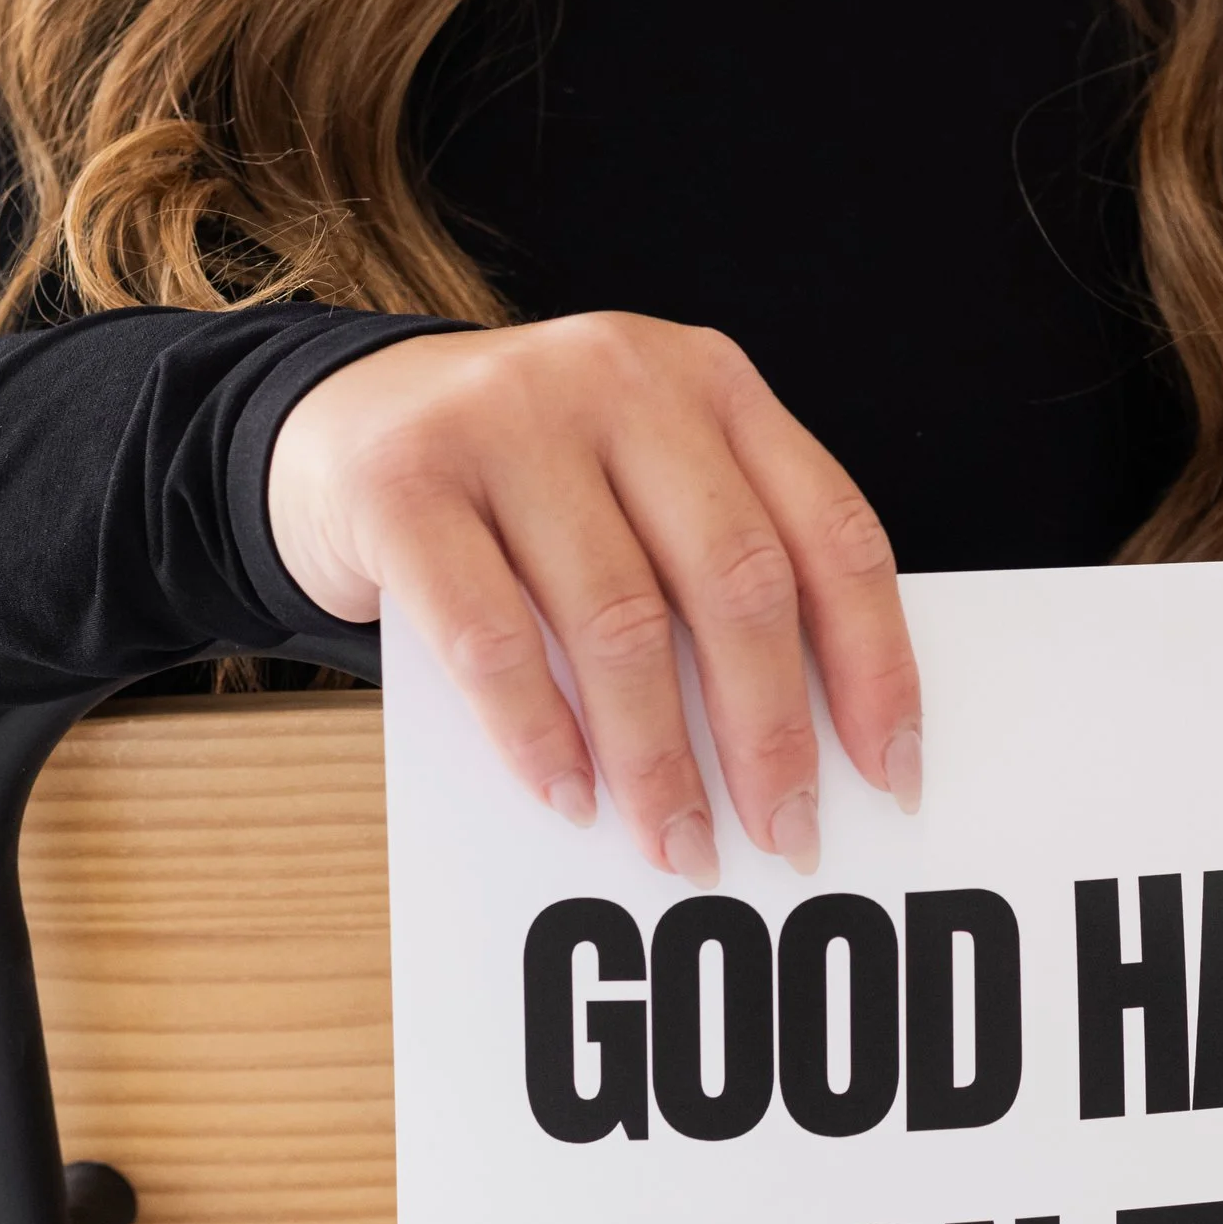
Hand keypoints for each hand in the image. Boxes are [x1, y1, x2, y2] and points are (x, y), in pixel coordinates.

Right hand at [265, 316, 921, 880]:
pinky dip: (537, 734)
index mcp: (713, 383)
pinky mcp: (405, 479)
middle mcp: (624, 379)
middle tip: (785, 839)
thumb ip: (715, 567)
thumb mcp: (638, 487)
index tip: (890, 774)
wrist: (333, 425)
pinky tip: (568, 796)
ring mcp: (509, 417)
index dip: (874, 663)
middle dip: (771, 734)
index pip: (832, 532)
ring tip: (677, 844)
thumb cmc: (522, 489)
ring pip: (621, 620)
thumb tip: (803, 748)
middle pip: (738, 581)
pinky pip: (491, 635)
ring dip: (658, 760)